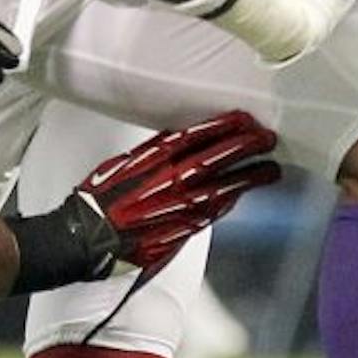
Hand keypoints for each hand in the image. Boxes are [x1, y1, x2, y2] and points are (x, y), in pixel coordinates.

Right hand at [73, 113, 281, 278]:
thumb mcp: (122, 164)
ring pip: (223, 187)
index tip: (244, 119)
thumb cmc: (99, 201)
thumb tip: (175, 143)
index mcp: (153, 159)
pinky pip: (214, 211)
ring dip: (249, 177)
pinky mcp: (183, 229)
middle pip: (217, 158)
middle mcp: (170, 180)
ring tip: (270, 170)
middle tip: (266, 139)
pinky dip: (230, 200)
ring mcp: (179, 206)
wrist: (88, 237)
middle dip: (245, 146)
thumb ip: (153, 153)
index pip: (197, 136)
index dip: (224, 126)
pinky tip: (241, 194)